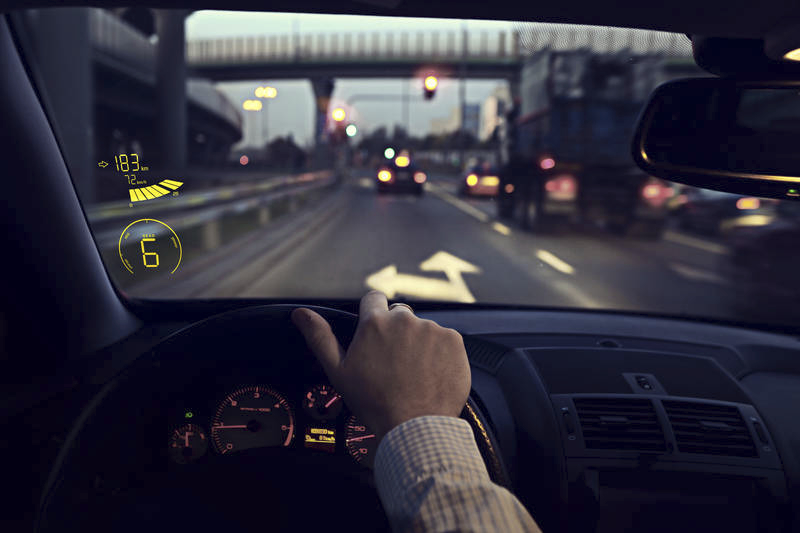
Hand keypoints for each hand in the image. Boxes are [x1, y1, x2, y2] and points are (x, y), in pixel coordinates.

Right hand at [291, 291, 470, 441]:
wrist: (415, 428)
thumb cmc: (374, 403)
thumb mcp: (339, 372)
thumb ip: (320, 337)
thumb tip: (300, 313)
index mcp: (375, 323)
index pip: (373, 299)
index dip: (373, 315)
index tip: (375, 335)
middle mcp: (405, 320)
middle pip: (399, 315)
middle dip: (396, 333)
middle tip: (393, 363)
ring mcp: (432, 329)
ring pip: (423, 329)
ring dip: (419, 344)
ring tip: (413, 374)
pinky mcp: (454, 341)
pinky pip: (445, 340)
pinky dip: (440, 354)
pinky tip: (431, 375)